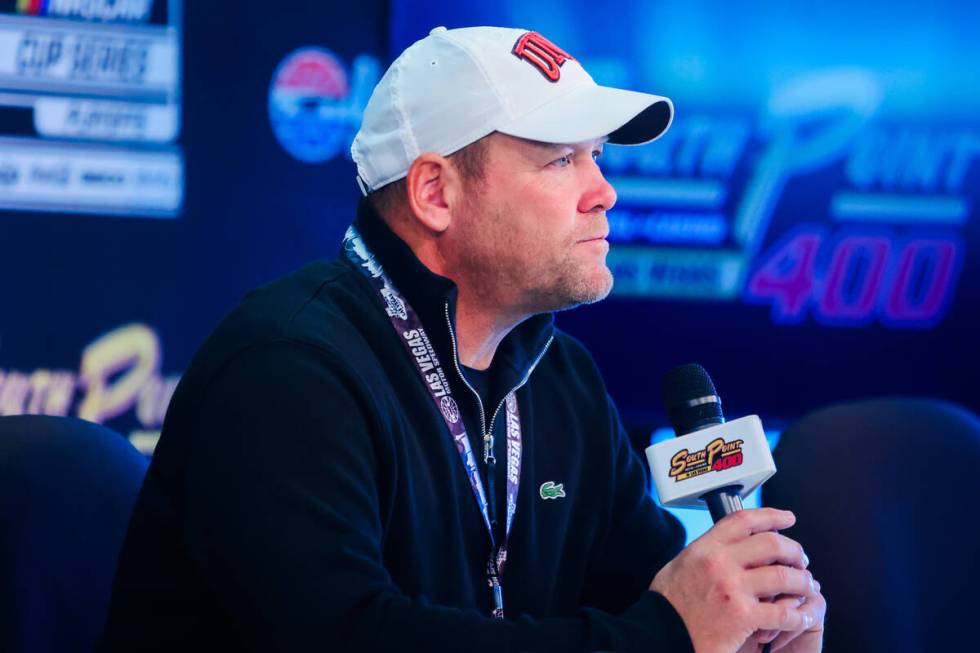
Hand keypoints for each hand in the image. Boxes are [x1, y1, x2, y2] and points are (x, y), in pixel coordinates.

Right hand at [650, 509, 818, 652]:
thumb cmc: (668, 605)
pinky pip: (783, 612)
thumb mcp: (680, 565)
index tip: (787, 518)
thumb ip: (705, 553)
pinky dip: (798, 614)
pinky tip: (802, 616)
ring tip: (807, 587)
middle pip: (771, 543)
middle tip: (801, 560)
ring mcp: (732, 588)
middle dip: (794, 551)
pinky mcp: (743, 617)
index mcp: (705, 547)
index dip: (771, 516)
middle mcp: (719, 562)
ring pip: (784, 575)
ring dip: (803, 581)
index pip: (744, 520)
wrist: (661, 634)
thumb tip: (725, 544)